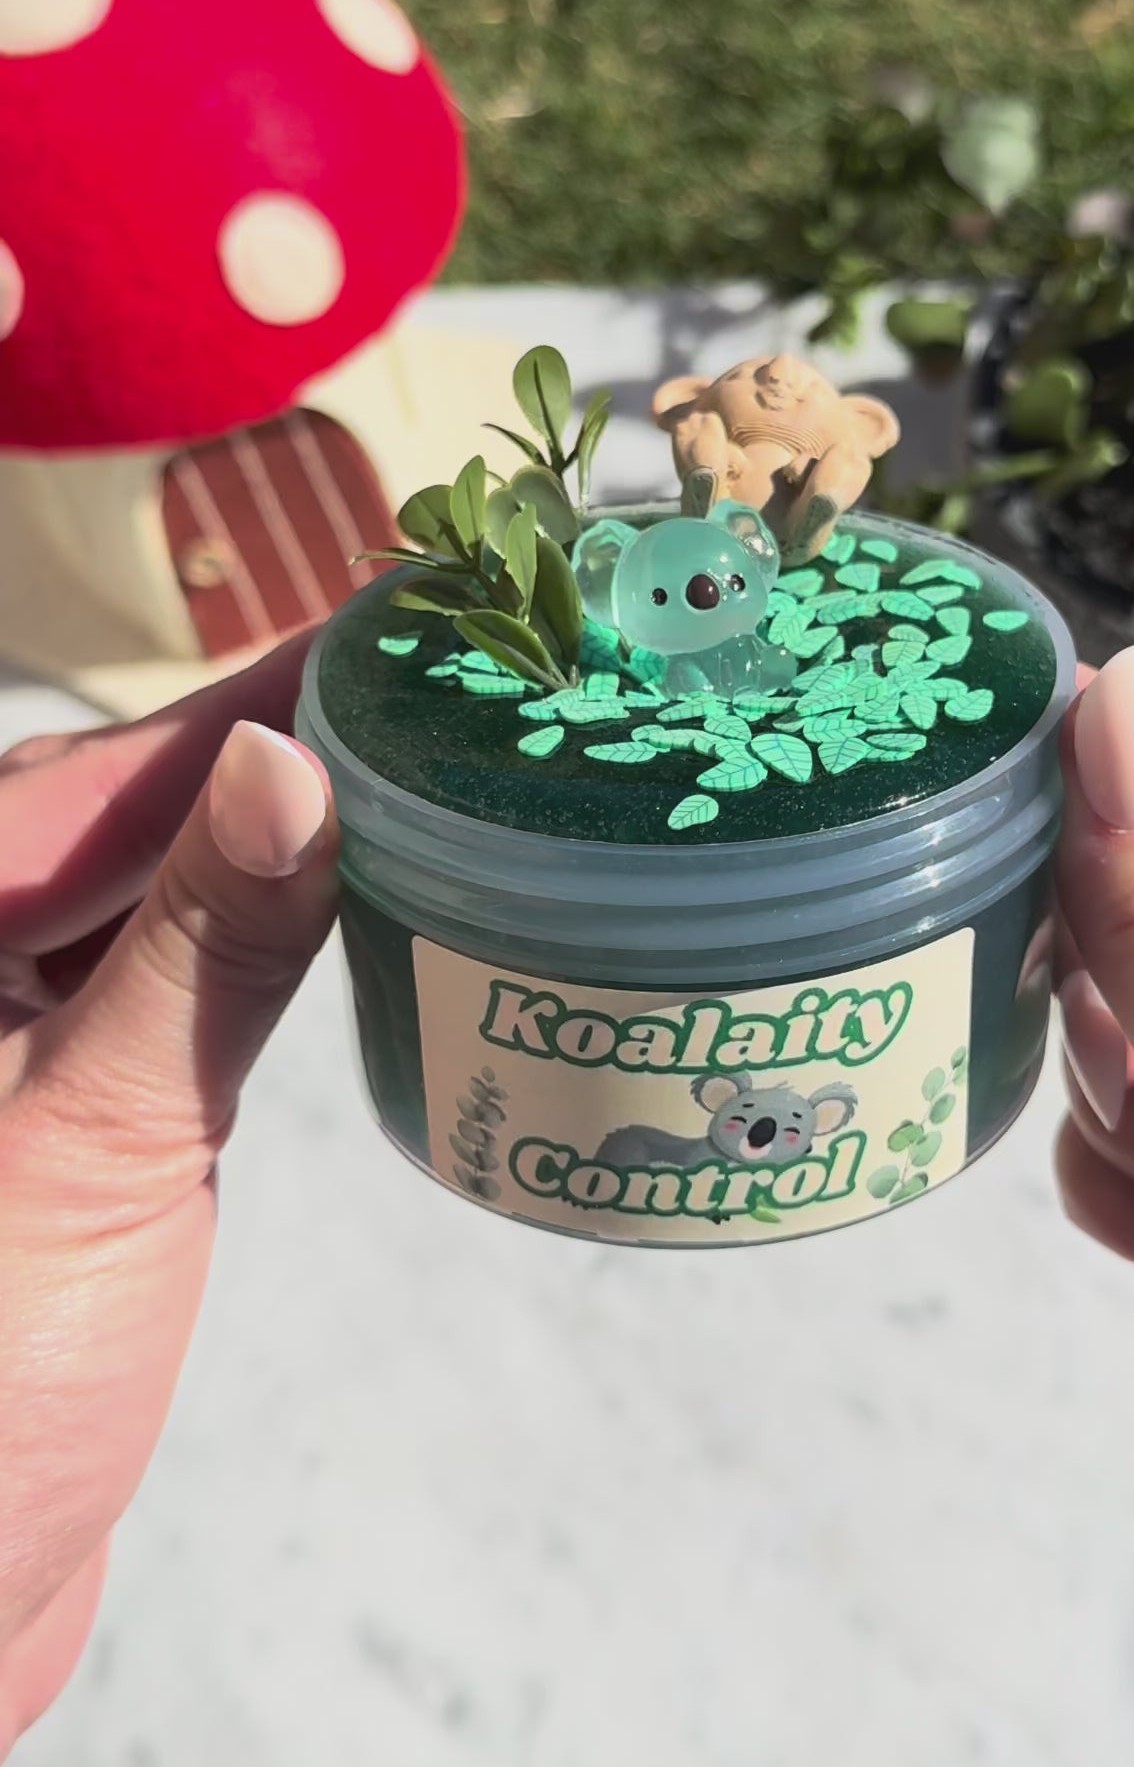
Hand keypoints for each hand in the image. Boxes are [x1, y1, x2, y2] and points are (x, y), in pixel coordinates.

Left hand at [0, 643, 336, 1758]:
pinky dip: (269, 945)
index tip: (391, 621)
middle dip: (293, 748)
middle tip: (457, 687)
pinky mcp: (66, 1117)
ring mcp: (13, 1040)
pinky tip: (365, 906)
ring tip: (442, 768)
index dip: (259, 691)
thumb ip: (203, 950)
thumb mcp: (97, 1145)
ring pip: (164, 898)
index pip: (108, 774)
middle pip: (136, 814)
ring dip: (292, 841)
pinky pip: (174, 989)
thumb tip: (287, 766)